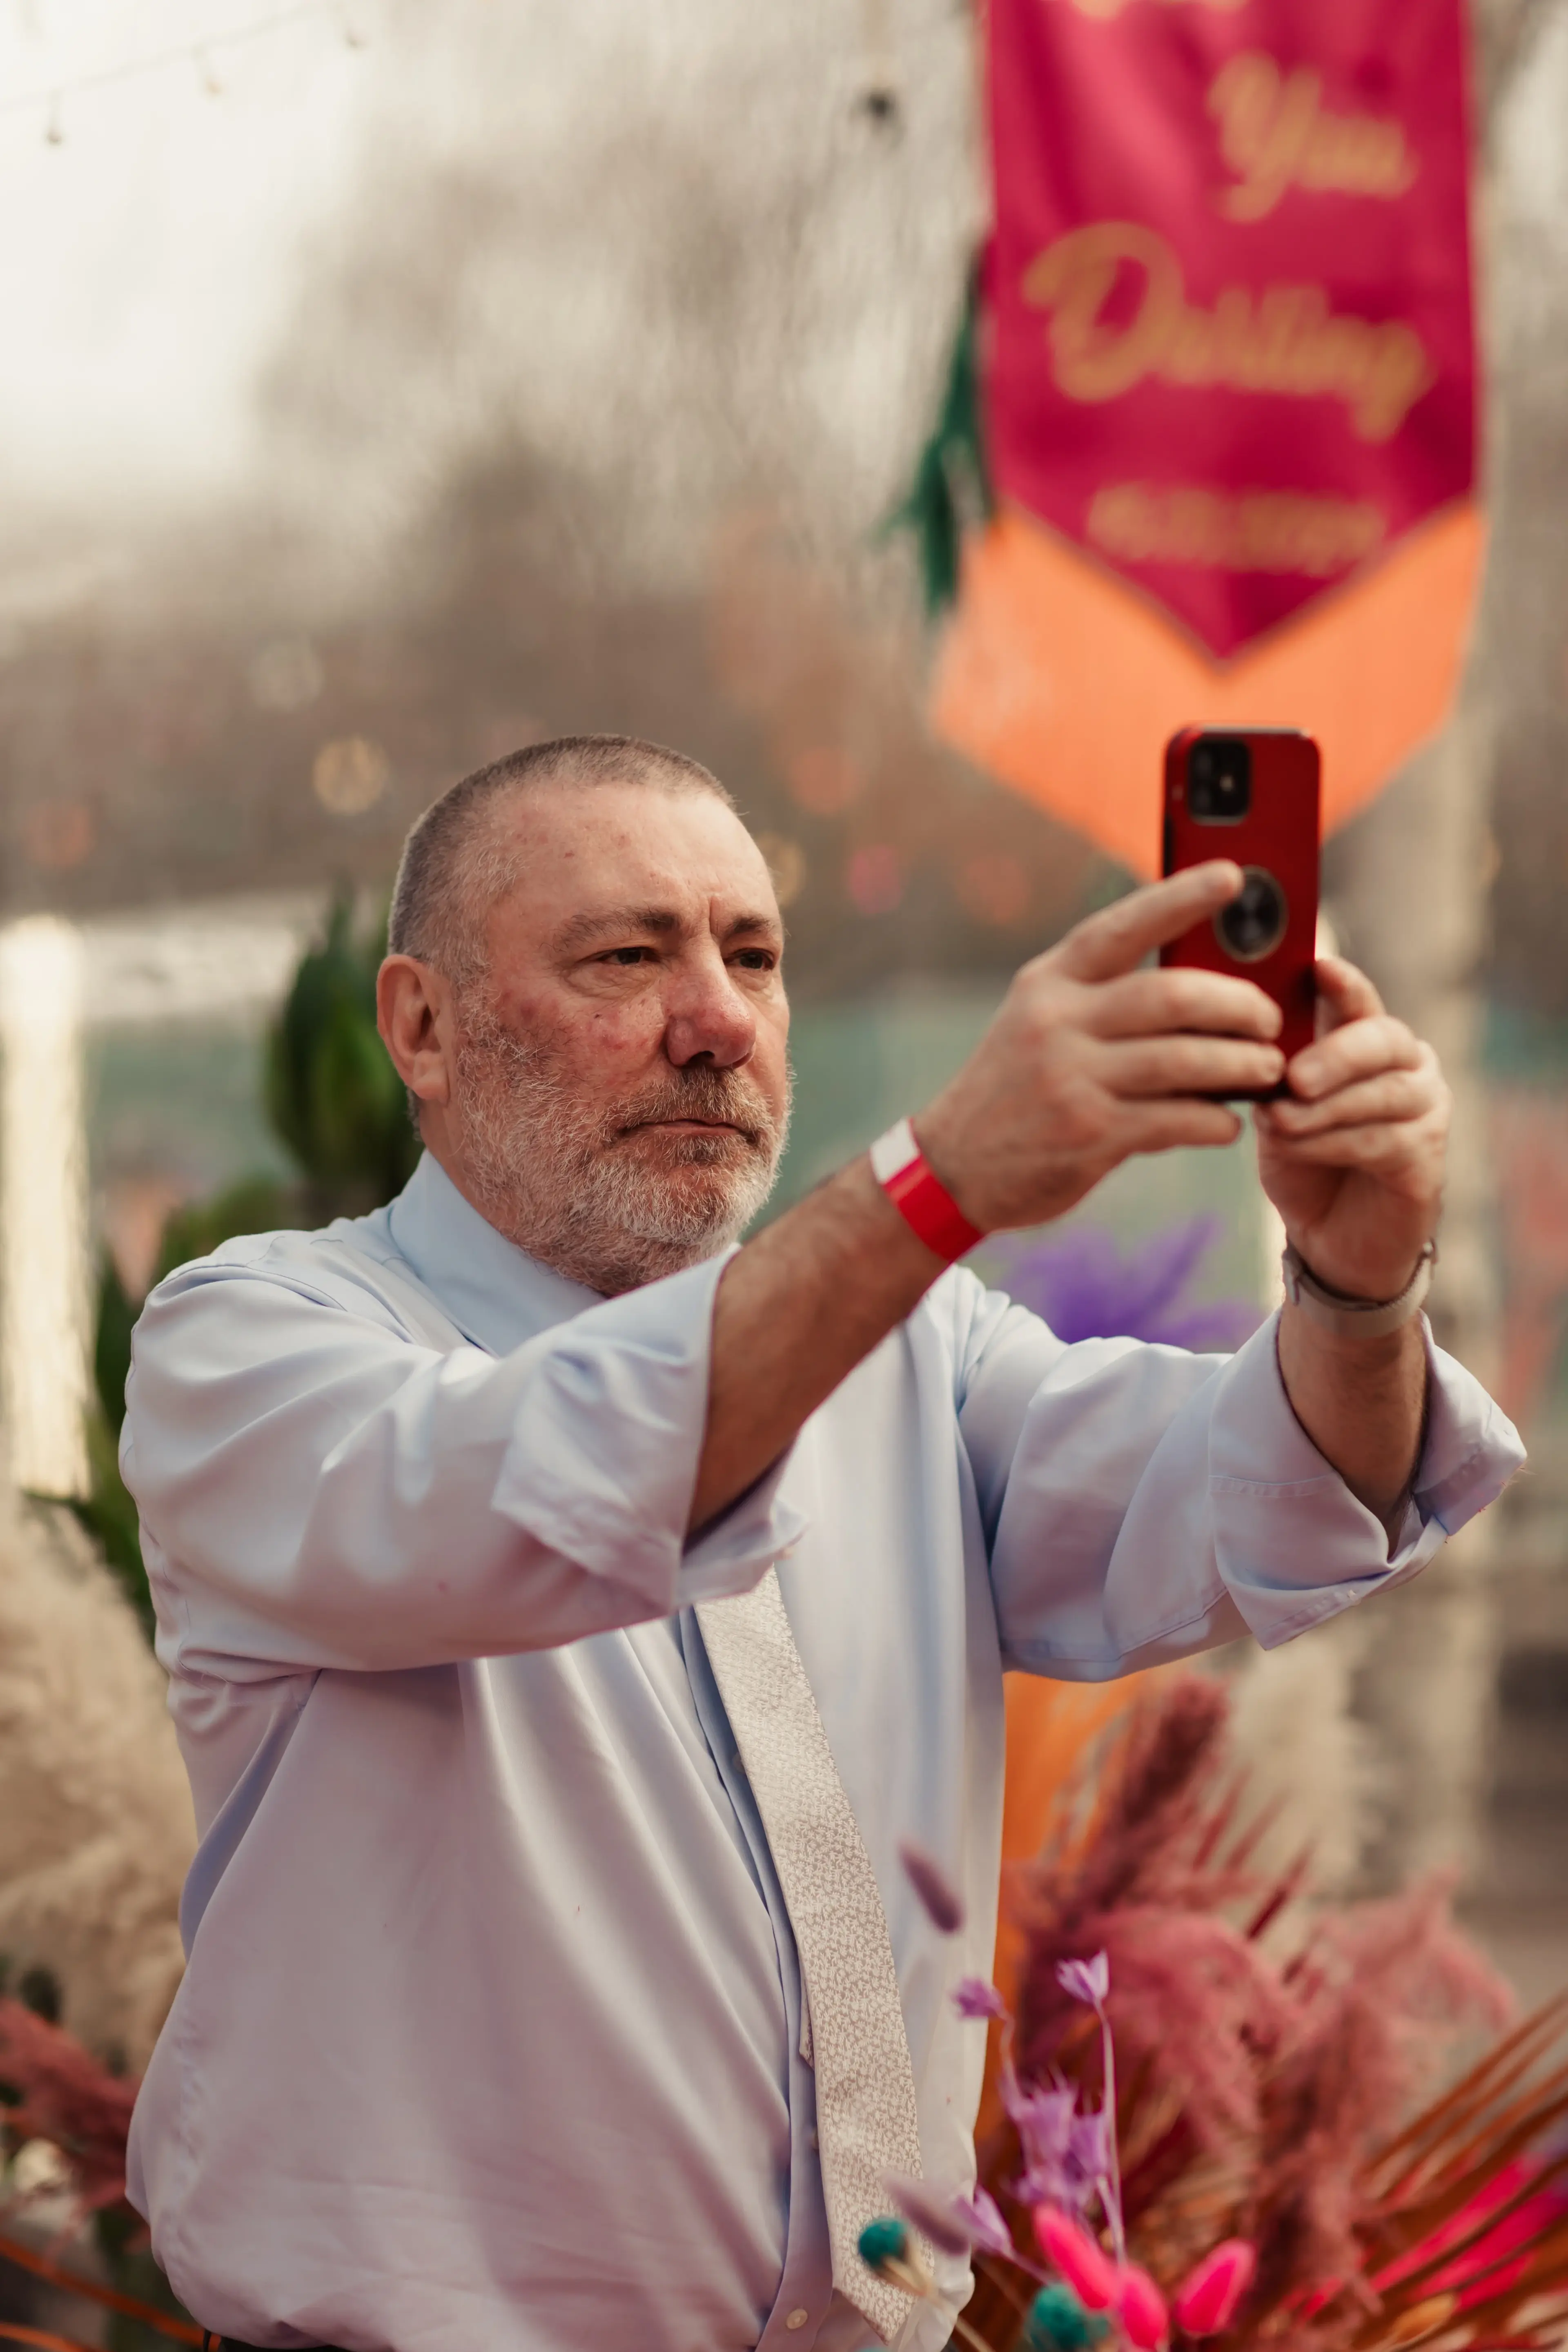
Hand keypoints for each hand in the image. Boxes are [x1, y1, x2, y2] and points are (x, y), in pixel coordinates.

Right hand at [917, 863, 1285, 1233]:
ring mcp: (1070, 1078)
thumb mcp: (1042, 1021)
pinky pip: (1176, 1119)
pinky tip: (1226, 1123)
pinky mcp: (1087, 1134)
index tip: (1232, 876)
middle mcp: (1056, 1021)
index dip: (1181, 897)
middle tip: (1269, 1018)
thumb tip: (1207, 986)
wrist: (955, 1162)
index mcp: (1049, 981)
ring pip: (1183, 1059)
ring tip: (1267, 1067)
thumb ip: (1104, 997)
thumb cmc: (1020, 1085)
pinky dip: (1215, 1121)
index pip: (1123, 926)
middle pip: (1171, 995)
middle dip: (1238, 1005)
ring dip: (1240, 1064)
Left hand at [1256, 958, 1448, 1300]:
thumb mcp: (1277, 1110)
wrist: (1331, 1234)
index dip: (1345, 984)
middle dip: (1336, 1055)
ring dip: (1322, 1110)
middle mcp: (1408, 1064)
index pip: (1361, 1001)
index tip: (1321, 968)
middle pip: (1382, 1040)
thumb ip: (1273, 1079)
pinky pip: (1381, 1141)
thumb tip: (1251, 1054)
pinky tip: (1296, 1148)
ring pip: (1379, 1095)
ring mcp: (1426, 1108)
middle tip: (1295, 1076)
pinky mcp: (1428, 1157)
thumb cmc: (1304, 1158)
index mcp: (1369, 1039)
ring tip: (1278, 1121)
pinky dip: (1331, 1143)